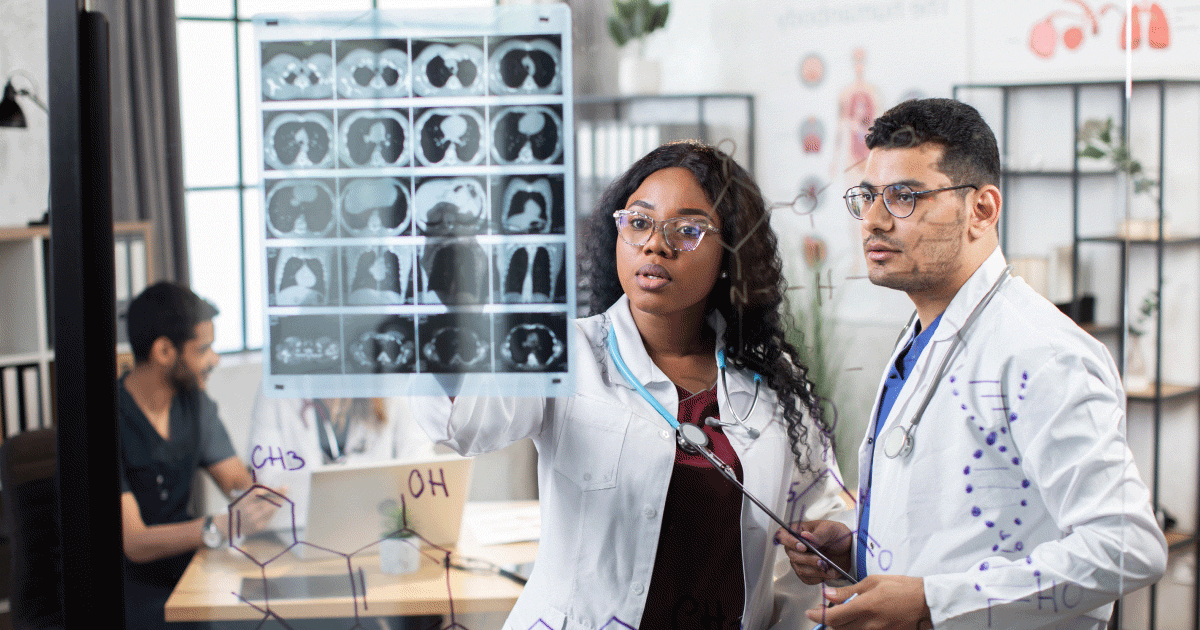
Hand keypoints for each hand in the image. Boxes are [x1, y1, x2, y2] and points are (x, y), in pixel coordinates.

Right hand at [223, 486, 286, 538]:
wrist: (230, 525)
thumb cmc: (238, 508)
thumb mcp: (242, 498)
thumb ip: (253, 492)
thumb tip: (269, 488)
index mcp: (244, 501)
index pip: (259, 492)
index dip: (271, 489)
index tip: (281, 486)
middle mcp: (249, 510)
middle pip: (268, 501)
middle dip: (279, 495)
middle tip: (286, 490)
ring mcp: (254, 519)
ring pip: (271, 509)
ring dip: (278, 503)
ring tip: (283, 498)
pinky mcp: (258, 526)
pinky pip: (270, 517)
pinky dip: (273, 512)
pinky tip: (276, 508)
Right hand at [778, 519, 852, 583]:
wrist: (849, 549)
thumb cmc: (838, 535)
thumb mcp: (831, 529)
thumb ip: (818, 534)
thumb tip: (805, 536)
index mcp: (799, 531)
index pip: (783, 534)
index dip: (788, 541)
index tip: (802, 547)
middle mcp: (796, 546)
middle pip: (792, 555)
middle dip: (808, 560)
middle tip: (822, 560)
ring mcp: (801, 560)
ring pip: (800, 569)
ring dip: (815, 570)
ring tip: (829, 567)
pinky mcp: (808, 572)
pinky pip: (807, 579)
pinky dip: (818, 578)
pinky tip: (828, 572)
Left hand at [806, 575, 931, 629]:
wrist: (926, 602)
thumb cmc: (901, 588)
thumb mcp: (873, 582)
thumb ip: (849, 591)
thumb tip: (829, 594)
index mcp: (865, 607)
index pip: (833, 617)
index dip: (817, 615)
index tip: (810, 611)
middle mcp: (869, 625)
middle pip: (838, 629)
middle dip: (828, 620)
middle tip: (824, 610)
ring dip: (841, 626)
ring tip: (841, 614)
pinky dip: (855, 628)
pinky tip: (856, 620)